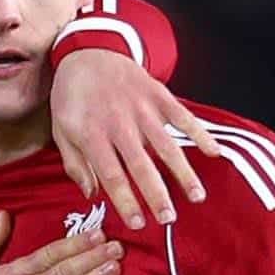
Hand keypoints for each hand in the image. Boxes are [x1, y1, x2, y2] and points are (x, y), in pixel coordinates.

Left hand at [50, 49, 220, 228]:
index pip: (111, 174)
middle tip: (168, 220)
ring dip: (182, 171)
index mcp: (91, 133)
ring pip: (165, 144)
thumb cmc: (73, 96)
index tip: (137, 224)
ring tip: (196, 197)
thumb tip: (91, 194)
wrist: (88, 51)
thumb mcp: (61, 128)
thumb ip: (74, 163)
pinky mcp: (158, 93)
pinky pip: (182, 115)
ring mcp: (141, 107)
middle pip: (140, 164)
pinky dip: (199, 133)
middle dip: (156, 194)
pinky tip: (214, 153)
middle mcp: (118, 122)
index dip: (125, 200)